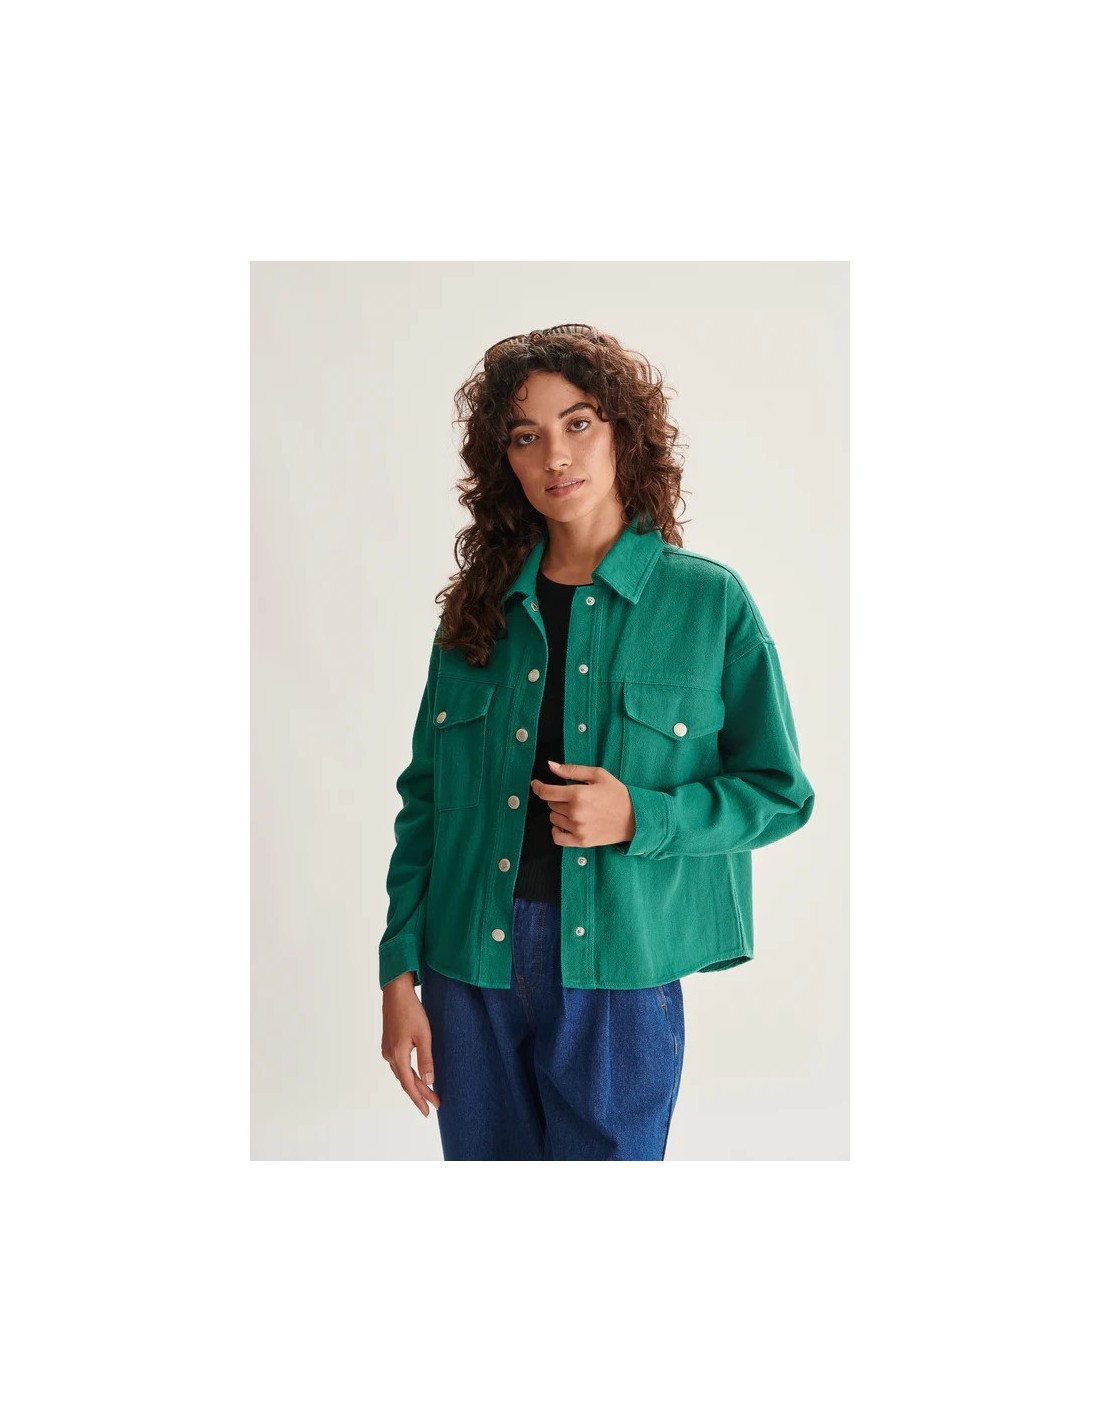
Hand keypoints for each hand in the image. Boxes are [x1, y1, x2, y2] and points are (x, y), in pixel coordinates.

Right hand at [380, 973, 440, 1116]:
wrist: (396, 993)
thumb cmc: (411, 1011)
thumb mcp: (424, 1035)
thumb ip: (426, 1059)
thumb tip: (429, 1082)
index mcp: (398, 1055)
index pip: (410, 1084)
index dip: (419, 1099)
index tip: (428, 1111)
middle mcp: (389, 1055)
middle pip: (406, 1081)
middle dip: (420, 1093)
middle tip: (435, 1104)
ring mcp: (387, 1049)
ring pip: (402, 1073)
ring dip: (415, 1084)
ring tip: (429, 1093)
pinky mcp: (389, 1044)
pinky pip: (399, 1065)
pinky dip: (409, 1073)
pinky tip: (416, 1074)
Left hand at [529, 761, 636, 847]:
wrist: (635, 818)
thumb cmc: (617, 794)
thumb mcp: (598, 775)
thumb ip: (572, 770)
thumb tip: (551, 765)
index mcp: (578, 794)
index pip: (546, 792)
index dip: (538, 786)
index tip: (536, 784)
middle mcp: (575, 813)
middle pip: (551, 804)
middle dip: (557, 798)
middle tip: (572, 796)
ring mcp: (577, 829)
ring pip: (553, 819)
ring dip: (558, 812)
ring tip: (574, 809)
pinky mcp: (581, 841)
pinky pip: (557, 837)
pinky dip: (557, 830)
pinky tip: (565, 824)